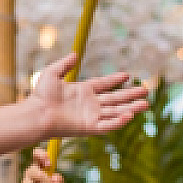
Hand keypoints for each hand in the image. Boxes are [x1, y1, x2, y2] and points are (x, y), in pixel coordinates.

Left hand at [29, 54, 148, 137]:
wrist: (37, 113)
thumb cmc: (40, 96)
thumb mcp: (52, 73)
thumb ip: (64, 64)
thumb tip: (75, 54)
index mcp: (82, 92)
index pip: (104, 85)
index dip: (116, 80)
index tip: (128, 75)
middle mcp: (89, 104)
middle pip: (115, 99)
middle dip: (131, 95)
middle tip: (145, 91)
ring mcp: (91, 116)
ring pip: (116, 112)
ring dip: (131, 108)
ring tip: (145, 104)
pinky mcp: (90, 127)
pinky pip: (108, 125)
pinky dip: (119, 121)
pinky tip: (130, 115)